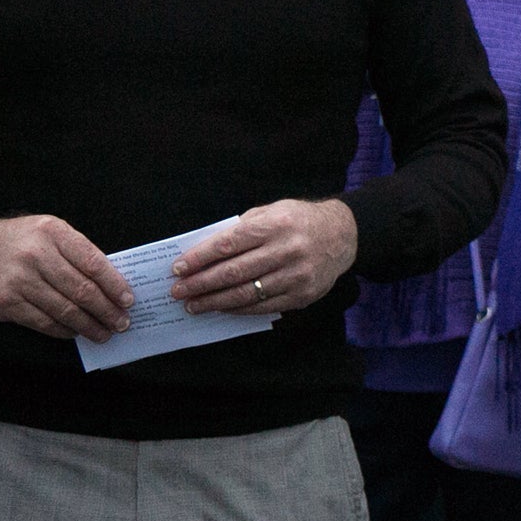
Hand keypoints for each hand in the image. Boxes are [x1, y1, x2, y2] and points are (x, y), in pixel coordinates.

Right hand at [0, 214, 132, 342]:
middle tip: (121, 322)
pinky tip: (75, 332)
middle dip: (106, 310)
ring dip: (88, 325)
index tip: (128, 300)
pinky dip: (63, 330)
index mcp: (53, 233)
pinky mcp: (5, 302)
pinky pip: (42, 321)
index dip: (114, 285)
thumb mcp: (48, 232)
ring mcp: (18, 280)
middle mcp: (35, 255)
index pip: (93, 262)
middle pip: (81, 289)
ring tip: (104, 333)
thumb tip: (110, 283)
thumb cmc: (18, 240)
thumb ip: (76, 252)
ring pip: (64, 309)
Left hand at [170, 199, 357, 315]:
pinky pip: (263, 306)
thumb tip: (205, 253)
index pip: (229, 244)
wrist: (342, 235)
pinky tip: (222, 308)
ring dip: (214, 301)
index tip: (178, 268)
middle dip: (200, 283)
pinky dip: (238, 309)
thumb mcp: (272, 212)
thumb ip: (242, 229)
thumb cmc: (299, 221)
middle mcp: (288, 249)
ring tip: (193, 304)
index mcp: (276, 224)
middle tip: (178, 291)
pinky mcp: (303, 295)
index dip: (200, 258)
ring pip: (246, 293)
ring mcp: (297, 275)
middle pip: (234, 272)